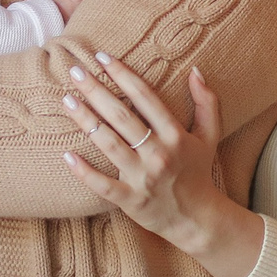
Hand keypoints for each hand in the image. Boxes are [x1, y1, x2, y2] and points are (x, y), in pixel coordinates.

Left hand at [60, 54, 263, 276]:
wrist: (198, 219)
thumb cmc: (199, 172)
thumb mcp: (210, 136)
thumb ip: (206, 102)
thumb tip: (196, 71)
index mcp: (175, 134)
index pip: (145, 97)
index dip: (123, 74)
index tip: (102, 57)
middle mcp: (158, 154)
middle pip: (122, 116)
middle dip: (97, 91)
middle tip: (75, 71)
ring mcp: (143, 178)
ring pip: (108, 144)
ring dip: (86, 121)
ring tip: (67, 100)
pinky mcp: (130, 200)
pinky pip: (102, 185)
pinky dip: (84, 172)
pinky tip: (66, 155)